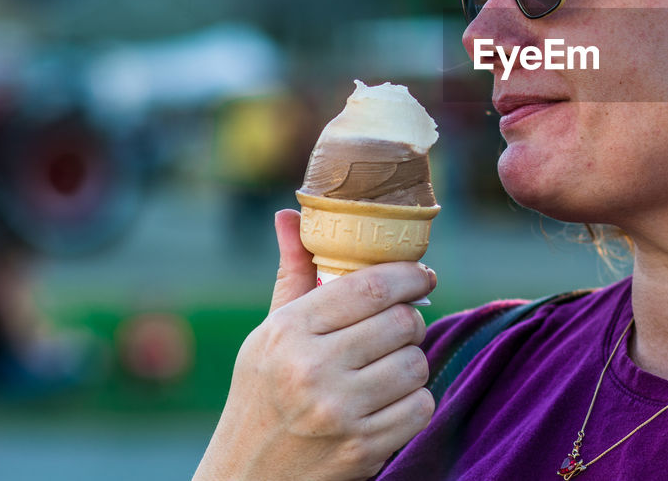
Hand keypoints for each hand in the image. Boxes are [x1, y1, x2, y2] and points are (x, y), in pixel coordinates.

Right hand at [194, 210, 438, 480]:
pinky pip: (421, 407)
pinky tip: (388, 404)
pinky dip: (414, 404)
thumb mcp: (268, 335)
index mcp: (288, 332)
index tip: (422, 275)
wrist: (245, 480)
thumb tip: (289, 214)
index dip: (409, 274)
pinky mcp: (362, 449)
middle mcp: (311, 370)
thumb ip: (293, 275)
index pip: (371, 286)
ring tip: (387, 368)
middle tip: (400, 327)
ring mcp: (338, 412)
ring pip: (417, 364)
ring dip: (412, 363)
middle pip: (402, 322)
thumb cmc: (262, 397)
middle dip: (410, 321)